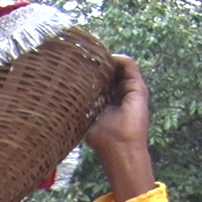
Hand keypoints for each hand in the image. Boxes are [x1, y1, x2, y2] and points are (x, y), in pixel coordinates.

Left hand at [84, 55, 154, 201]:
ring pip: (119, 66)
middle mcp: (121, 94)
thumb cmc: (101, 137)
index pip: (99, 80)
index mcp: (108, 101)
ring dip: (106, 59)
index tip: (74, 64)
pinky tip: (105, 57)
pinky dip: (118, 58)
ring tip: (93, 53)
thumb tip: (62, 94)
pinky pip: (129, 65)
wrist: (121, 148)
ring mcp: (130, 90)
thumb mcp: (86, 116)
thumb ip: (81, 103)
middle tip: (82, 54)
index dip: (89, 71)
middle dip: (97, 62)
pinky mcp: (139, 88)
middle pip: (110, 71)